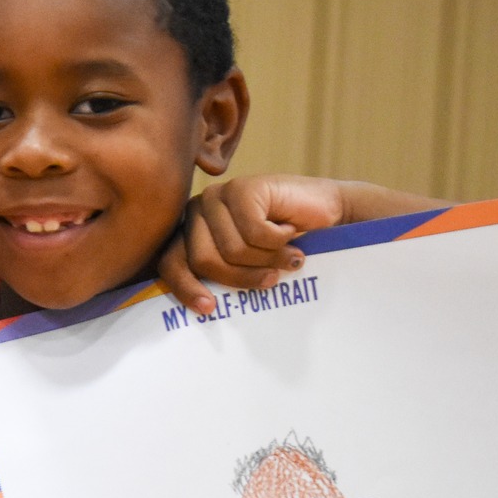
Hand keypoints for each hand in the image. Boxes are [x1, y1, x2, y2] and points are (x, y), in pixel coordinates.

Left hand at [158, 175, 349, 314]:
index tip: (210, 308)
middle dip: (241, 277)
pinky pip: (254, 233)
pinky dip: (279, 241)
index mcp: (189, 234)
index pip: (170, 263)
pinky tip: (290, 231)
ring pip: (232, 250)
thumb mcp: (245, 267)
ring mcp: (217, 197)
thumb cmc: (285, 246)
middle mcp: (197, 212)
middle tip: (271, 279)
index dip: (186, 288)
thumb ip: (219, 277)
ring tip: (288, 256)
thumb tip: (202, 309)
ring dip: (268, 260)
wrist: (327, 213)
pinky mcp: (242, 188)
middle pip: (204, 260)